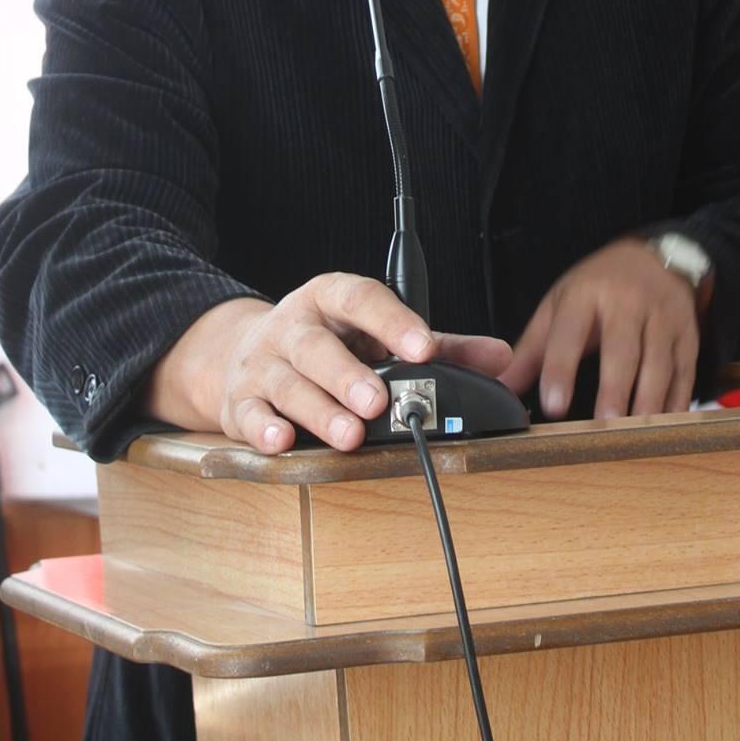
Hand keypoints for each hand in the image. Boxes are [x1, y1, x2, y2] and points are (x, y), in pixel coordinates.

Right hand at [149, 275, 510, 454]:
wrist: (242, 354)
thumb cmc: (331, 344)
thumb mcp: (378, 334)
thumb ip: (442, 347)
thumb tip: (500, 357)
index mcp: (331, 299)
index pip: (361, 298)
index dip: (393, 321)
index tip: (423, 347)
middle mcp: (294, 326)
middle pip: (317, 346)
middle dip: (348, 375)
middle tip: (379, 402)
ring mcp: (263, 364)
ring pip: (288, 384)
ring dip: (319, 412)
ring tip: (351, 435)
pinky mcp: (239, 403)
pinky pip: (250, 416)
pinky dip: (265, 430)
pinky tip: (285, 442)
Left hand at [500, 239, 700, 421]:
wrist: (656, 256)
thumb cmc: (599, 287)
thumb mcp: (560, 305)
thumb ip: (531, 350)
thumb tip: (500, 388)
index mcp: (587, 295)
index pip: (570, 333)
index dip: (561, 368)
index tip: (553, 404)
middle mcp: (628, 303)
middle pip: (622, 350)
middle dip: (614, 389)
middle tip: (603, 427)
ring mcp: (664, 319)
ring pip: (658, 364)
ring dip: (648, 402)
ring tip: (635, 435)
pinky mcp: (689, 336)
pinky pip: (685, 374)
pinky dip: (677, 402)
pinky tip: (666, 428)